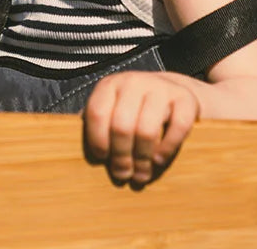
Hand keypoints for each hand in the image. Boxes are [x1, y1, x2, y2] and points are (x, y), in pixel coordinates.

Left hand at [84, 71, 198, 185]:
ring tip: (141, 174)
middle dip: (121, 157)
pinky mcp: (186, 98)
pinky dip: (167, 150)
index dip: (97, 141)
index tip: (102, 159)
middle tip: (124, 175)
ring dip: (142, 160)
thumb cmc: (136, 109)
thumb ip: (97, 125)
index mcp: (111, 84)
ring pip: (146, 130)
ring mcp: (161, 87)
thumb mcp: (113, 109)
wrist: (175, 92)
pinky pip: (176, 128)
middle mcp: (134, 81)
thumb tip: (71, 147)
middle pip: (121, 126)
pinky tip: (159, 160)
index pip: (96, 113)